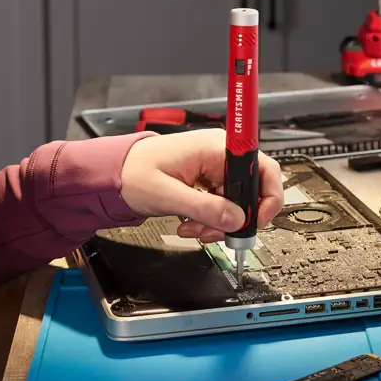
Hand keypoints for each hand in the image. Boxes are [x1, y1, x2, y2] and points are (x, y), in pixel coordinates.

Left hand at [119, 128, 283, 242]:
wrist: (114, 174)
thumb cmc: (132, 173)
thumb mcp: (168, 195)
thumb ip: (205, 208)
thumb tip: (237, 220)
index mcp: (216, 148)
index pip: (262, 168)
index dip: (267, 197)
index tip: (255, 221)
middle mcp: (221, 154)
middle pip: (251, 191)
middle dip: (235, 218)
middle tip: (213, 232)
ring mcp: (215, 167)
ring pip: (237, 202)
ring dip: (219, 222)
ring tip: (193, 229)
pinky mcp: (208, 179)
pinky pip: (222, 203)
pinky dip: (211, 219)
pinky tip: (191, 224)